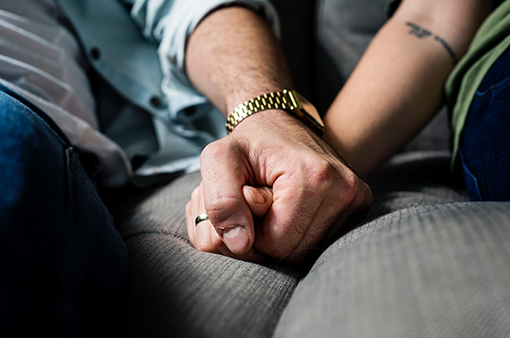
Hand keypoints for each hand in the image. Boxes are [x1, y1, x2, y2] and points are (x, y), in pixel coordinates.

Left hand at [186, 109, 372, 262]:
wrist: (280, 124)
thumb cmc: (248, 143)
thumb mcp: (218, 160)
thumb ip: (220, 202)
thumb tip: (239, 245)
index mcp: (314, 176)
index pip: (277, 243)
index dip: (252, 232)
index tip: (249, 199)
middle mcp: (345, 188)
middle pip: (296, 252)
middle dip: (267, 236)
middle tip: (259, 201)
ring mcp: (356, 197)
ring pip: (308, 250)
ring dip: (282, 234)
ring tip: (274, 201)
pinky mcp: (359, 203)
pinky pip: (321, 240)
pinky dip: (300, 230)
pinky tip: (291, 206)